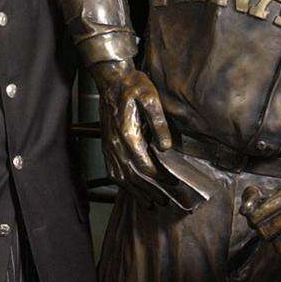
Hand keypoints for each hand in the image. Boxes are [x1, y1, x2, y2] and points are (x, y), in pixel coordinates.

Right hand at [92, 61, 172, 205]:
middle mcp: (115, 144)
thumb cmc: (133, 85)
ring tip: (150, 203)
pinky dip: (121, 184)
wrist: (111, 79)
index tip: (174, 184)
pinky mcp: (106, 144)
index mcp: (128, 134)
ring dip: (136, 192)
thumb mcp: (150, 97)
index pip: (145, 166)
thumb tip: (166, 147)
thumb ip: (159, 122)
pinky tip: (130, 189)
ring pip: (121, 177)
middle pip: (133, 177)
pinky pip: (111, 170)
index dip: (160, 178)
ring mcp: (108, 146)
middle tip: (166, 201)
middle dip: (150, 191)